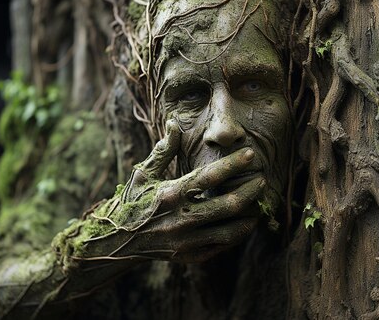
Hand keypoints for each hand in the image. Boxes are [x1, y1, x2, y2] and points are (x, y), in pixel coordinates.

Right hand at [92, 120, 265, 262]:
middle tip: (262, 179)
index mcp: (169, 195)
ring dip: (250, 215)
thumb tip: (174, 123)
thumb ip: (163, 150)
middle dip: (251, 191)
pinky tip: (244, 222)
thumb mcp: (143, 174)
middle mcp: (179, 219)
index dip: (233, 164)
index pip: (209, 177)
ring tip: (259, 203)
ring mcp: (185, 241)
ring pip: (230, 230)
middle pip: (228, 205)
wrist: (116, 241)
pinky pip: (221, 245)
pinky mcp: (189, 256)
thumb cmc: (131, 202)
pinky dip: (237, 234)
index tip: (250, 154)